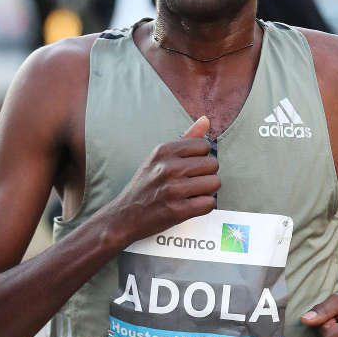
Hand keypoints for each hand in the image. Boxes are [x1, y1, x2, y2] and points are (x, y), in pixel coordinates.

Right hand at [110, 116, 219, 245]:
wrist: (123, 217)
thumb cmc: (144, 185)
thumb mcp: (158, 157)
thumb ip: (185, 138)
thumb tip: (206, 120)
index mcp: (164, 151)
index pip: (205, 145)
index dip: (202, 158)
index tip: (190, 167)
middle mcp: (168, 167)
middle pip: (213, 164)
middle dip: (206, 175)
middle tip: (191, 183)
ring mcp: (173, 189)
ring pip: (214, 183)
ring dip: (207, 191)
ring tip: (191, 194)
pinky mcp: (177, 210)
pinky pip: (209, 203)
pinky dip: (203, 206)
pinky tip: (190, 205)